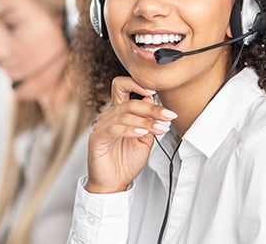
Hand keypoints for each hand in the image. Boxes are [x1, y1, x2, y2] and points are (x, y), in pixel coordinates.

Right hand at [85, 76, 176, 193]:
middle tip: (168, 115)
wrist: (114, 183)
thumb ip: (148, 121)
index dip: (137, 84)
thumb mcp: (145, 139)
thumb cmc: (126, 161)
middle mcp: (109, 115)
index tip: (156, 91)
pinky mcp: (97, 138)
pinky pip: (114, 129)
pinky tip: (141, 133)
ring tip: (159, 129)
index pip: (123, 86)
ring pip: (124, 115)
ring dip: (145, 121)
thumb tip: (154, 102)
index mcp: (119, 112)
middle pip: (130, 102)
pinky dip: (130, 129)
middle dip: (152, 108)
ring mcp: (102, 126)